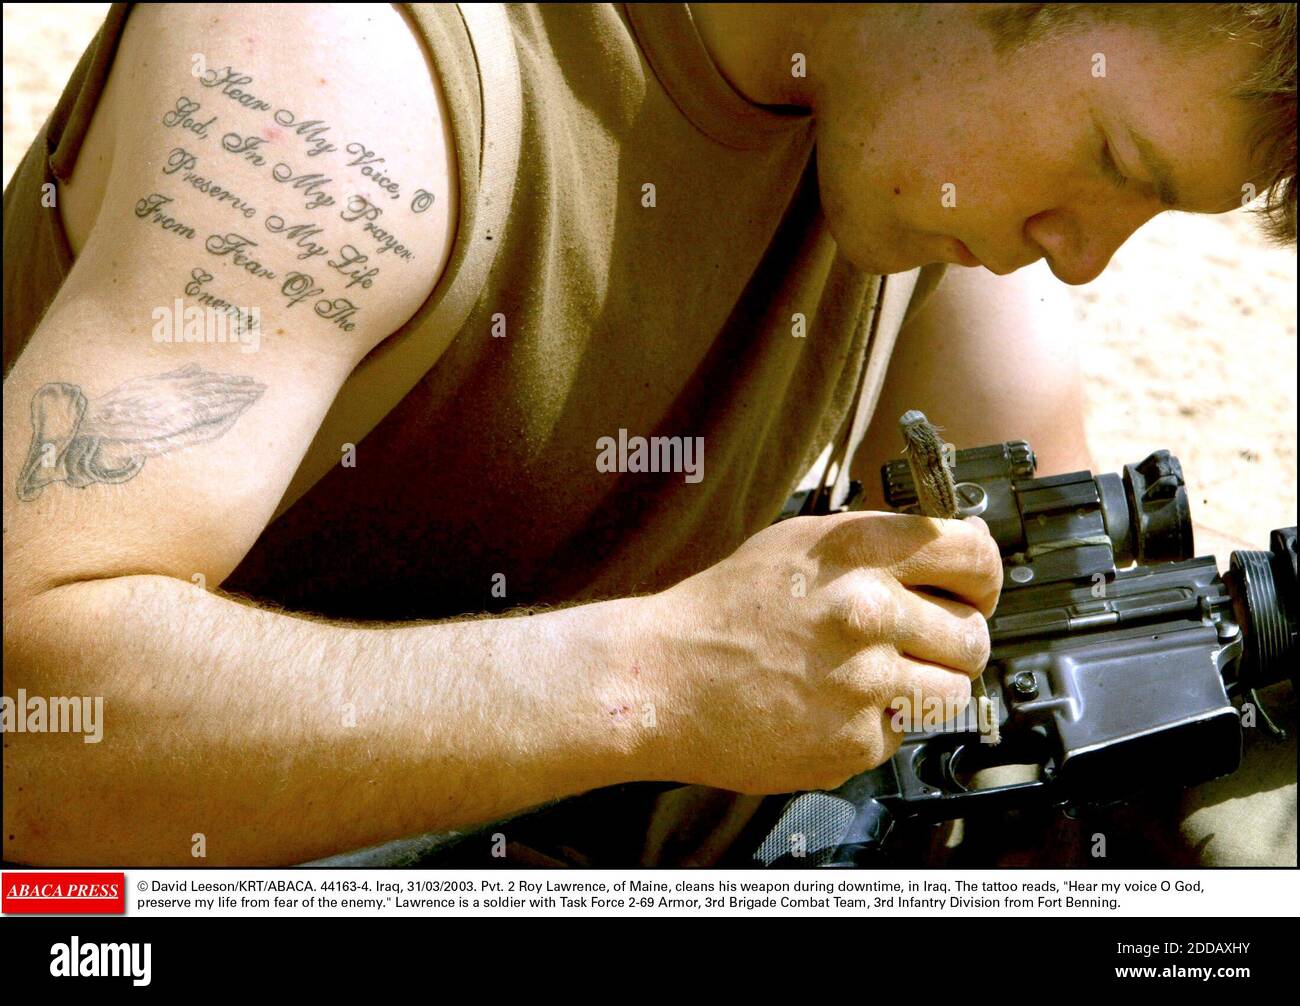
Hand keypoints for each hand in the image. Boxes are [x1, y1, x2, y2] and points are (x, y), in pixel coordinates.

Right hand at [644, 511, 1001, 793]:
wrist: (662, 679)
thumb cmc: (723, 610)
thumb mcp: (800, 544)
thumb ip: (881, 545)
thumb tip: (958, 549)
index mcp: (859, 552)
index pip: (975, 556)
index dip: (982, 579)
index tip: (971, 593)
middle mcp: (868, 610)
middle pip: (973, 635)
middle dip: (951, 642)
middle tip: (913, 645)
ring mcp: (864, 680)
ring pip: (953, 691)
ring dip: (923, 689)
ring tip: (869, 680)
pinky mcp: (854, 740)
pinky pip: (903, 735)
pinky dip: (875, 727)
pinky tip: (830, 708)